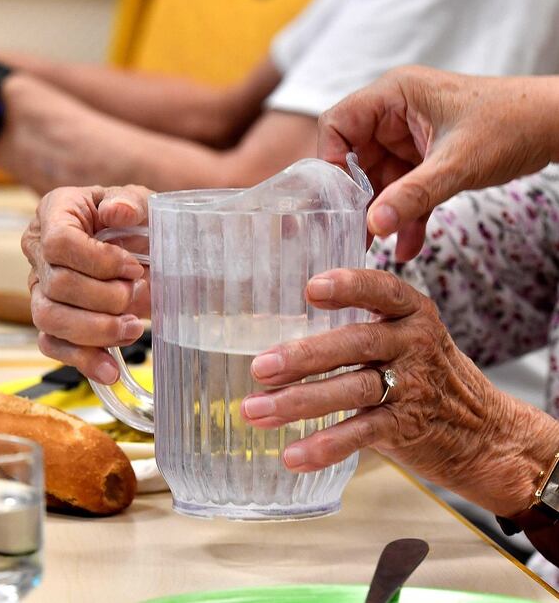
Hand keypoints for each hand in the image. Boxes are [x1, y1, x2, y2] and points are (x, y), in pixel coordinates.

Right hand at [21, 185, 151, 382]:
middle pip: (56, 285)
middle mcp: (38, 250)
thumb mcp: (142, 202)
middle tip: (137, 294)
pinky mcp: (51, 320)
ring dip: (95, 330)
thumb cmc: (136, 221)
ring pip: (49, 319)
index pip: (58, 243)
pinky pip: (52, 345)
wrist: (141, 248)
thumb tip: (119, 211)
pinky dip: (82, 360)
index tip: (132, 268)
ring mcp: (40, 288)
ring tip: (131, 328)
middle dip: (105, 298)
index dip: (97, 261)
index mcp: (55, 212)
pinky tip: (110, 369)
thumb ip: (132, 201)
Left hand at [240, 268, 558, 516]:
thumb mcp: (404, 339)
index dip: (348, 286)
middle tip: (260, 367)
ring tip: (255, 411)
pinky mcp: (408, 427)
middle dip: (304, 356)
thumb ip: (357, 329)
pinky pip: (361, 434)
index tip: (310, 289)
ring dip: (299, 402)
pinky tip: (292, 455)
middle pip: (355, 344)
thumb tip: (273, 332)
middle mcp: (413, 344)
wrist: (487, 433)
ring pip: (351, 390)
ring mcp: (413, 386)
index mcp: (410, 313)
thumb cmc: (426, 376)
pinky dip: (325, 446)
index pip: (380, 289)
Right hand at [318, 66, 558, 260]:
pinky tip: (407, 248)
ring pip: (376, 182)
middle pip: (352, 159)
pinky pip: (402, 193)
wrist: (553, 129)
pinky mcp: (422, 162)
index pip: (337, 124)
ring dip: (379, 216)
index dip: (329, 161)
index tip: (333, 200)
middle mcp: (393, 116)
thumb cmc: (512, 124)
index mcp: (394, 96)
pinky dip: (404, 219)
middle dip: (353, 199)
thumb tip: (373, 226)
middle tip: (350, 234)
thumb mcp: (457, 163)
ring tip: (374, 250)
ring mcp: (407, 140)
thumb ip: (413, 195)